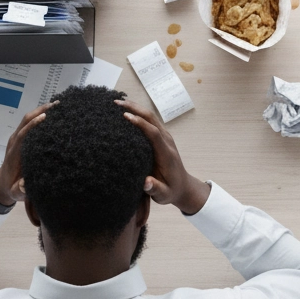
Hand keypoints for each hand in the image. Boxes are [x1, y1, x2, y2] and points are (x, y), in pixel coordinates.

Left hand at [0, 102, 56, 206]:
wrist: (3, 185)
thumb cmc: (12, 188)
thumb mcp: (16, 192)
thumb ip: (20, 189)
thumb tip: (25, 184)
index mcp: (15, 153)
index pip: (23, 135)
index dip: (33, 126)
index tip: (45, 117)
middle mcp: (15, 142)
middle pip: (25, 122)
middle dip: (40, 111)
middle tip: (57, 105)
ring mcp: (16, 139)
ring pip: (27, 119)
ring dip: (40, 110)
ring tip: (58, 104)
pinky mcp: (20, 138)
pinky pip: (29, 123)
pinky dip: (39, 114)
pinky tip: (51, 112)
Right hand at [116, 99, 210, 214]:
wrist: (183, 187)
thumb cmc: (171, 191)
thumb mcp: (164, 195)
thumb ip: (156, 189)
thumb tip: (146, 182)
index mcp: (166, 153)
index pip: (154, 133)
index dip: (140, 124)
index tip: (125, 116)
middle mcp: (166, 141)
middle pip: (152, 119)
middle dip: (135, 108)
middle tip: (116, 103)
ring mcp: (165, 138)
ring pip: (151, 117)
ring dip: (136, 108)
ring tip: (117, 102)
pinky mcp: (161, 137)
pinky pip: (150, 121)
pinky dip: (138, 113)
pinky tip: (126, 110)